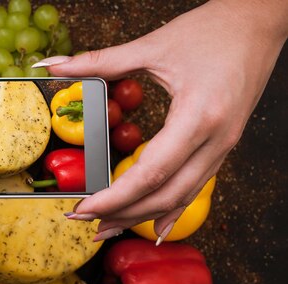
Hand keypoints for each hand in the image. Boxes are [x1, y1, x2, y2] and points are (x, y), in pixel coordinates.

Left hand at [40, 0, 286, 241]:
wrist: (260, 22)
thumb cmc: (214, 31)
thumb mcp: (152, 46)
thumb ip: (100, 61)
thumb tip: (55, 67)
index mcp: (198, 116)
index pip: (150, 173)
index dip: (114, 197)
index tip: (83, 208)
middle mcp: (215, 140)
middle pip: (164, 195)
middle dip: (121, 214)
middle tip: (83, 221)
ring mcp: (223, 146)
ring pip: (180, 197)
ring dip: (140, 216)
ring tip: (106, 229)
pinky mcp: (222, 146)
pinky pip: (195, 187)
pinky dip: (171, 210)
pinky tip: (152, 226)